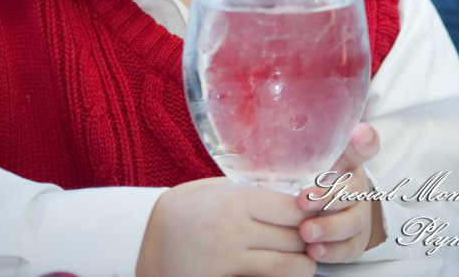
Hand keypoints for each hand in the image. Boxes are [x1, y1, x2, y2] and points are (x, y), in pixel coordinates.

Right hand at [136, 177, 316, 276]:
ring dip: (302, 264)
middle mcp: (236, 228)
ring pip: (288, 265)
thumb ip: (248, 193)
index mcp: (236, 199)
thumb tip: (287, 195)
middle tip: (317, 238)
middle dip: (311, 240)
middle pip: (296, 237)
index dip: (312, 214)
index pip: (293, 209)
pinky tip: (280, 271)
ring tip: (303, 259)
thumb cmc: (179, 211)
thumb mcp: (213, 190)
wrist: (140, 240)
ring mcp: (230, 257)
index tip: (318, 215)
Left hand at [296, 122, 385, 262]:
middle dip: (329, 196)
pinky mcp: (355, 241)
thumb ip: (305, 143)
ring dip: (330, 228)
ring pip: (352, 222)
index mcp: (348, 162)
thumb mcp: (310, 159)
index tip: (359, 132)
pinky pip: (349, 248)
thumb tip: (287, 122)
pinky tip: (315, 252)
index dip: (363, 140)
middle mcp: (358, 188)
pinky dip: (333, 252)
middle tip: (302, 201)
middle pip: (353, 190)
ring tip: (306, 233)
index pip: (361, 147)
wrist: (331, 213)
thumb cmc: (315, 180)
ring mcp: (359, 216)